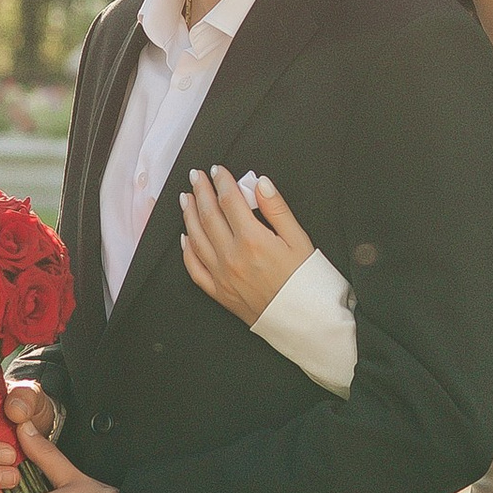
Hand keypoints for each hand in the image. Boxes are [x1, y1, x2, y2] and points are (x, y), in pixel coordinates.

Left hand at [179, 166, 315, 325]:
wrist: (306, 322)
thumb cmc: (307, 281)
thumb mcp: (299, 240)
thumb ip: (277, 209)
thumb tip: (260, 183)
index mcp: (253, 240)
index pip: (229, 201)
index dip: (221, 182)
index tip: (217, 170)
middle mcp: (232, 256)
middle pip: (209, 216)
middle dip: (201, 192)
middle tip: (195, 176)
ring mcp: (222, 276)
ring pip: (196, 238)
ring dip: (189, 215)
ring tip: (186, 198)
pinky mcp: (219, 293)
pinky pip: (195, 269)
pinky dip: (187, 250)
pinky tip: (186, 238)